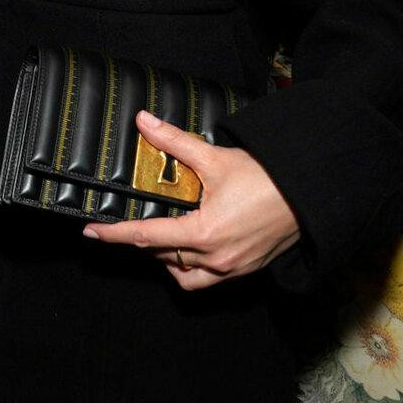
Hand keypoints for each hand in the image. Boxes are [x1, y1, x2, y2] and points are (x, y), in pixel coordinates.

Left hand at [84, 110, 301, 290]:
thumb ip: (174, 142)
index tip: (92, 232)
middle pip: (163, 255)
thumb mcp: (215, 157)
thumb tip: (144, 123)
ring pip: (185, 276)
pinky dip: (193, 267)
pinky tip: (192, 247)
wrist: (309, 194)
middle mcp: (216, 258)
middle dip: (144, 241)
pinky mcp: (246, 269)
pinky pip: (208, 279)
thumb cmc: (268, 179)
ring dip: (168, 259)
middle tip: (132, 222)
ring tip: (163, 236)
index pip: (146, 237)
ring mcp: (232, 268)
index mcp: (204, 233)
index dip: (115, 234)